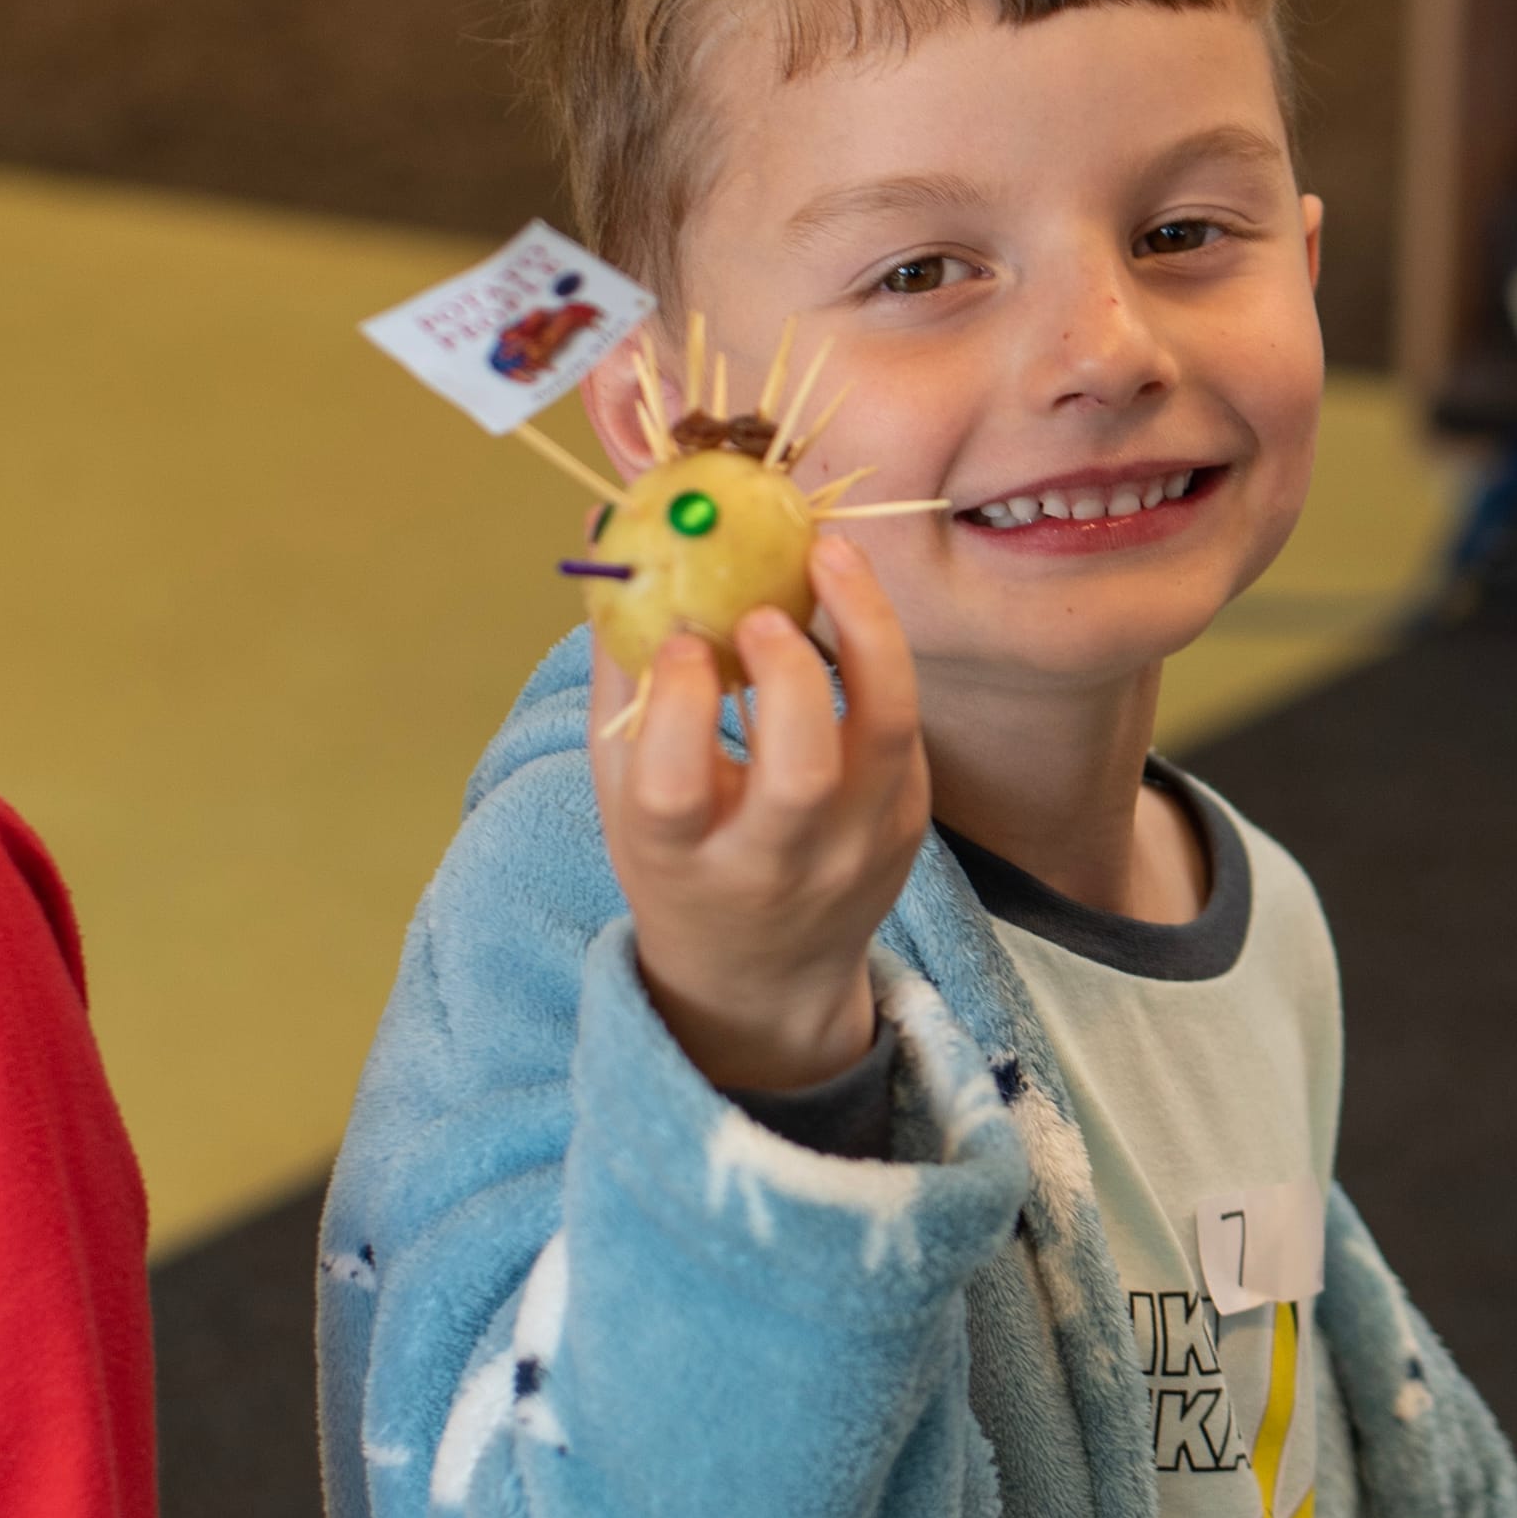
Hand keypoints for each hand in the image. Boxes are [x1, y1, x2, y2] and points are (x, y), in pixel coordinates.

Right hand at [589, 534, 930, 1092]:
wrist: (768, 976)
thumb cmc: (681, 864)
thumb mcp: (626, 800)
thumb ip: (620, 683)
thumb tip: (609, 542)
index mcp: (684, 864)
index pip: (677, 790)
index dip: (678, 705)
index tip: (680, 641)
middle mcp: (776, 866)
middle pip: (800, 773)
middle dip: (786, 673)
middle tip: (763, 607)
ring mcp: (855, 848)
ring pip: (886, 732)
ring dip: (866, 630)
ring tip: (831, 554)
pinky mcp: (908, 822)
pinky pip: (902, 722)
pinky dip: (874, 652)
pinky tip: (846, 602)